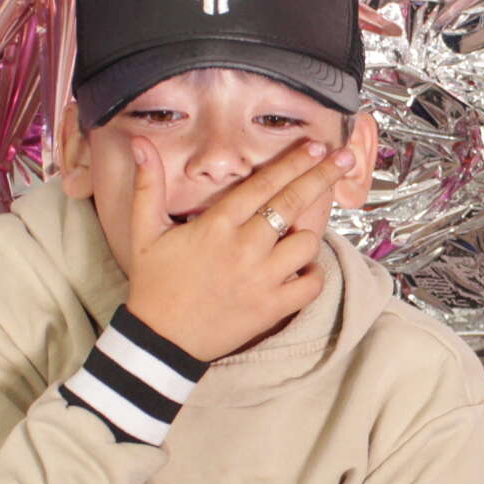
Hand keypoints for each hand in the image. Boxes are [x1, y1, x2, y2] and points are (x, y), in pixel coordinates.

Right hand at [109, 140, 353, 361]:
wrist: (160, 339)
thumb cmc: (154, 282)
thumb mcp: (144, 231)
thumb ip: (149, 185)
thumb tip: (139, 143)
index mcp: (217, 225)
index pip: (264, 184)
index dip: (293, 162)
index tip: (315, 146)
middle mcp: (245, 247)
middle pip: (293, 203)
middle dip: (322, 175)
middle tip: (344, 157)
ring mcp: (263, 278)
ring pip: (306, 244)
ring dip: (306, 236)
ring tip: (294, 236)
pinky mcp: (273, 307)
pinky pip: (311, 285)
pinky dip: (312, 275)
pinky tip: (301, 269)